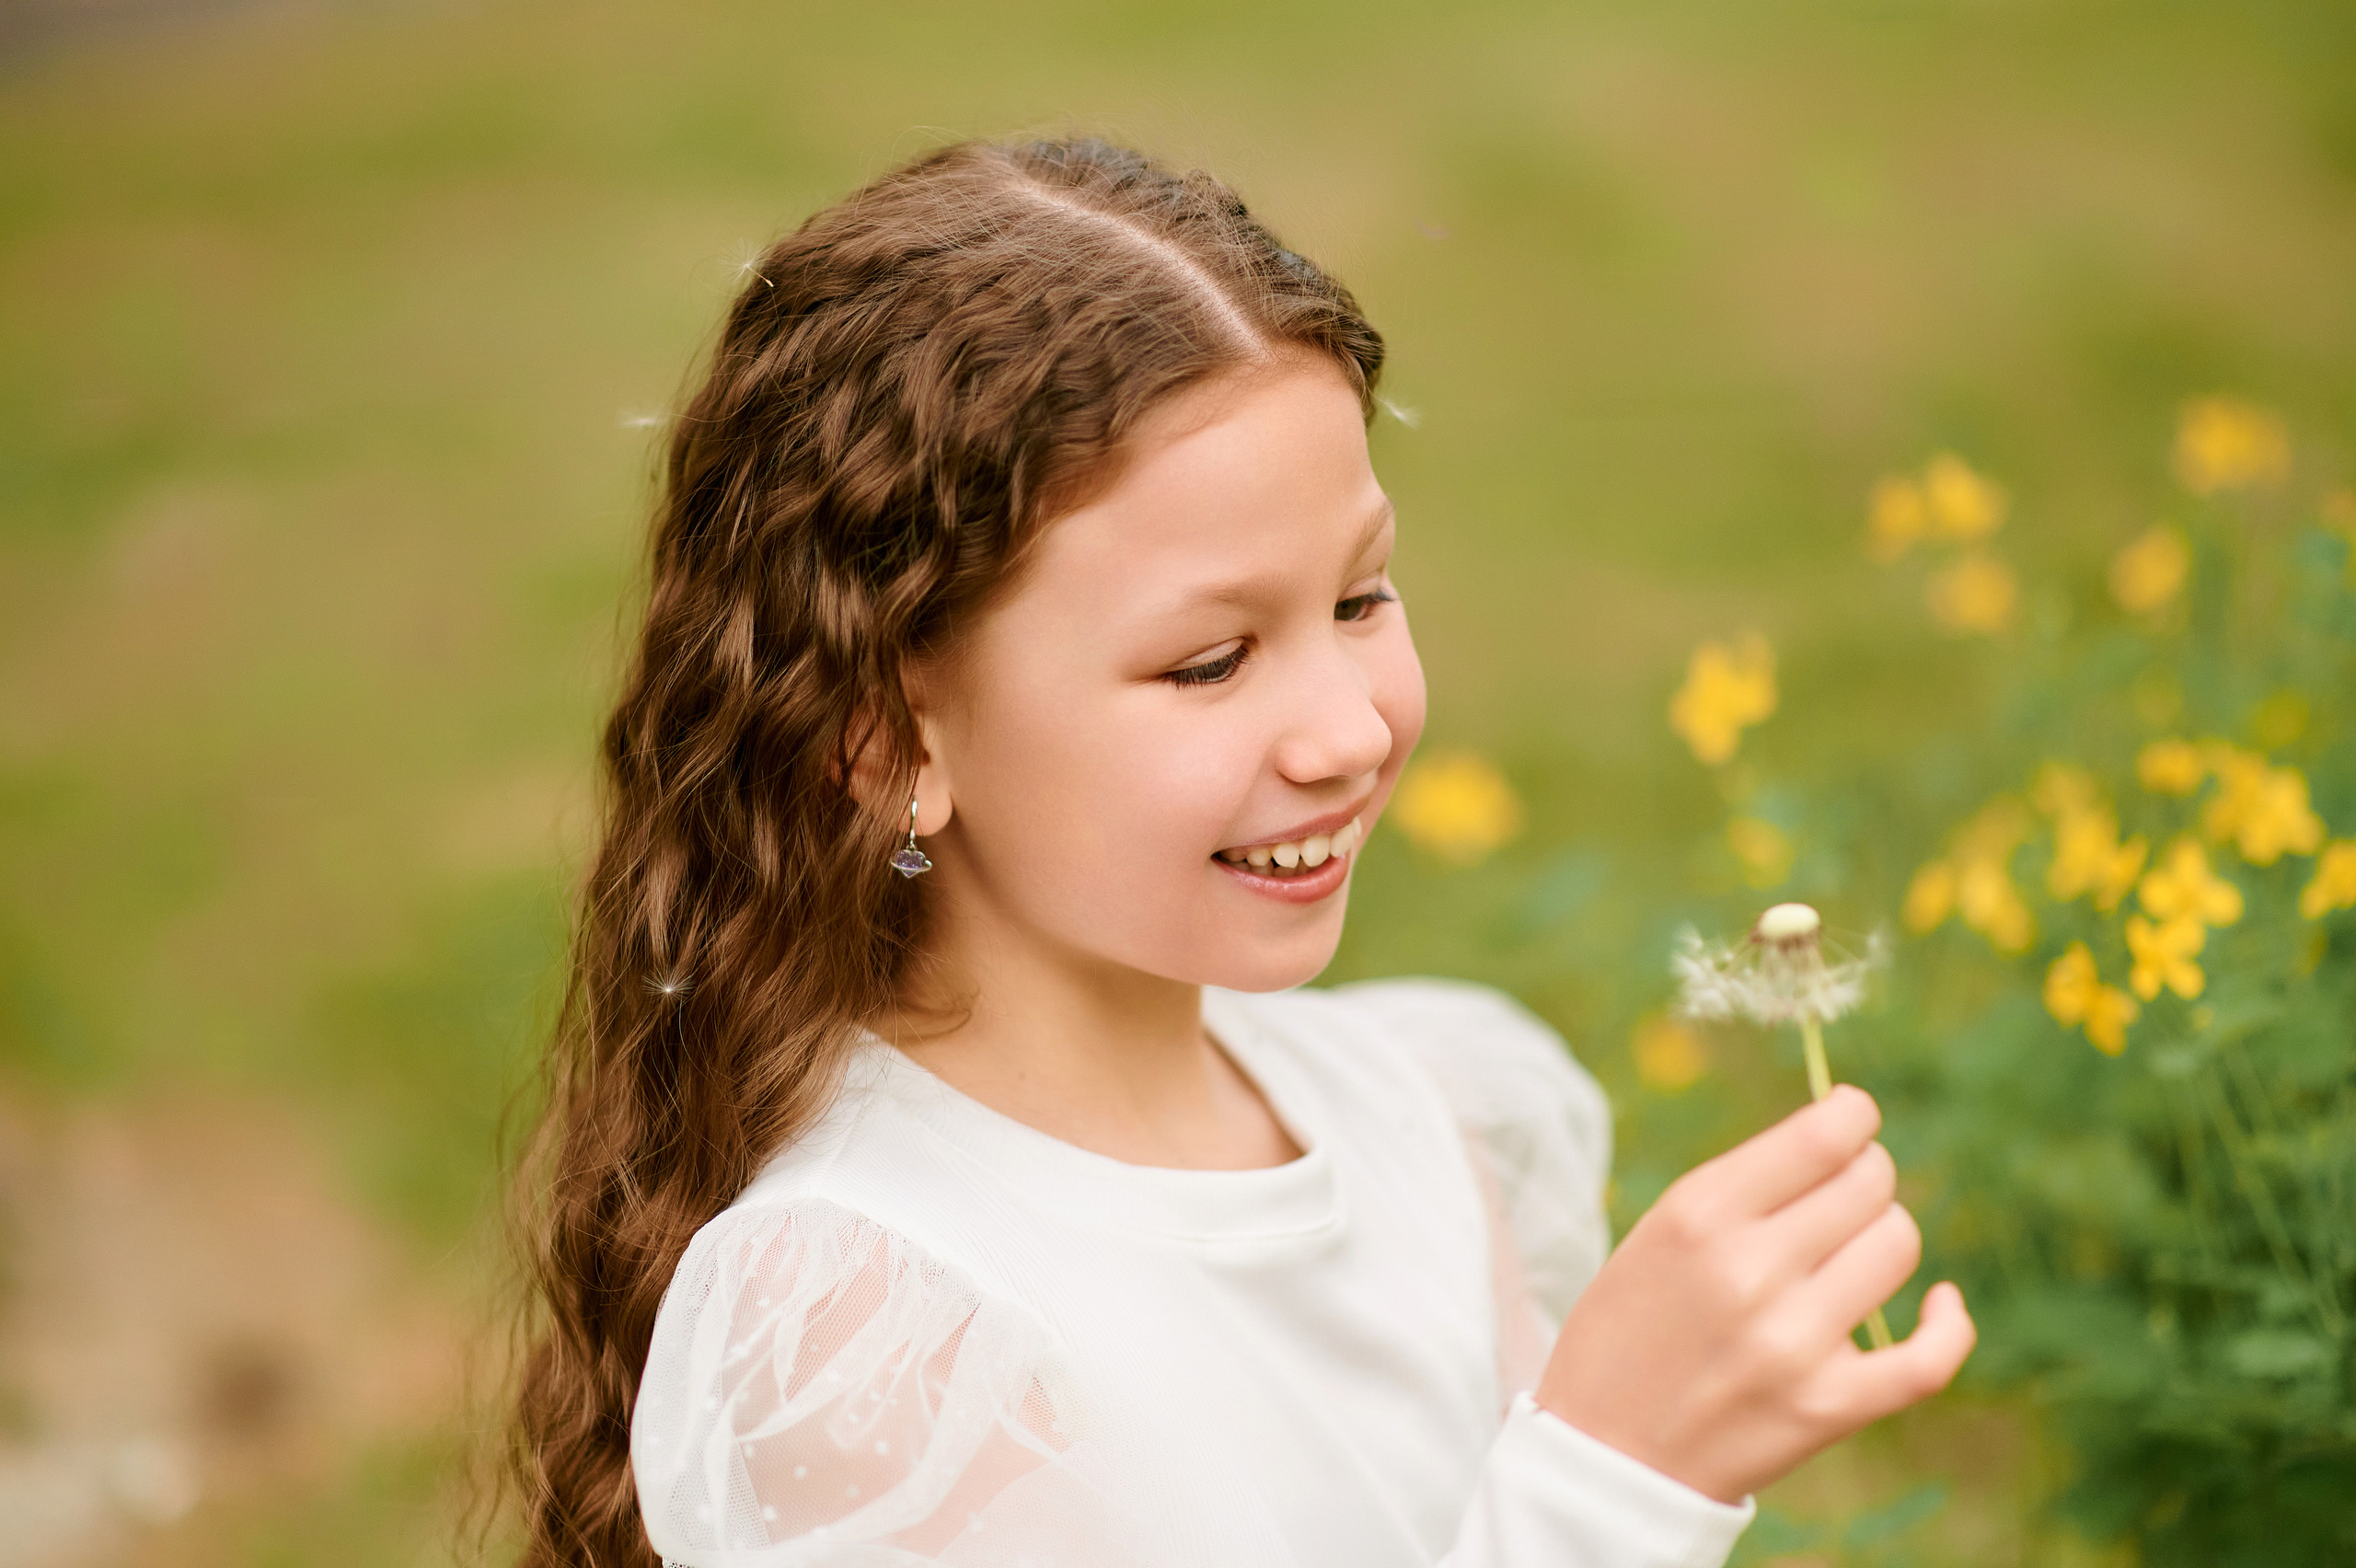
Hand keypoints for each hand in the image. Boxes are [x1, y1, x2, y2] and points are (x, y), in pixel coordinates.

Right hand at [1534, 1085, 1975, 1503]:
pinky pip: (1928, 1357)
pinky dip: (1949, 1324)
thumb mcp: (1655, 1235)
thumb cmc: (1629, 1333)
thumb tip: (1841, 1140)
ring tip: (1851, 1258)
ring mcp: (1792, 1341)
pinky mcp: (1827, 1407)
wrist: (1605, 1455)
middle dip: (1864, 1178)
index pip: (1824, 1135)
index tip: (1853, 1120)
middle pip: (1870, 1184)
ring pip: (1897, 1246)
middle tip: (1842, 1198)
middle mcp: (1749, 1269)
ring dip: (1883, 1240)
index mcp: (1699, 1214)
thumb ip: (1741, 1191)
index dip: (1853, 1116)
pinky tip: (1942, 1306)